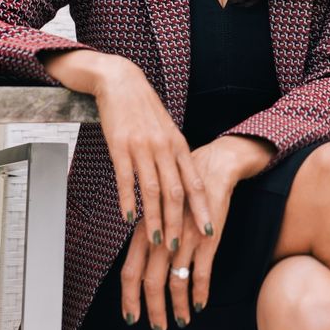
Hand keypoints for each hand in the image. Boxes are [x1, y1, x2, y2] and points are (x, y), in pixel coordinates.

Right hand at [44, 49, 214, 247]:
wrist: (120, 81)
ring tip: (156, 242)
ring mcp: (142, 147)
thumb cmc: (143, 107)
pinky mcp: (120, 146)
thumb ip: (173, 154)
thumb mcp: (166, 129)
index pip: (195, 182)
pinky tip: (128, 219)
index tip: (209, 232)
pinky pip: (126, 178)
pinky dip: (129, 201)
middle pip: (175, 192)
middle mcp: (164, 147)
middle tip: (178, 248)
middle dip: (178, 223)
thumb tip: (182, 183)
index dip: (202, 208)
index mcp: (178, 144)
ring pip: (152, 190)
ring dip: (154, 219)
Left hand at [118, 142, 236, 329]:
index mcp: (146, 229)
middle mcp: (162, 234)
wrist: (210, 168)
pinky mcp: (207, 238)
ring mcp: (185, 237)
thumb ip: (148, 238)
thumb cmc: (182, 192)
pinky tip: (199, 304)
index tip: (131, 316)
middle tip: (158, 328)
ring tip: (181, 321)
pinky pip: (201, 273)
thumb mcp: (158, 212)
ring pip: (176, 281)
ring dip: (177, 306)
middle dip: (154, 309)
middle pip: (151, 280)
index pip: (130, 269)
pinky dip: (200, 293)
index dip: (129, 297)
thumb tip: (138, 271)